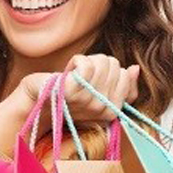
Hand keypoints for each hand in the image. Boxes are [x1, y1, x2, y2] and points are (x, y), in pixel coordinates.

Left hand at [17, 54, 139, 124]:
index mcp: (111, 112)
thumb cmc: (67, 97)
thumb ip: (121, 86)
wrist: (37, 102)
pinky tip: (69, 70)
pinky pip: (87, 65)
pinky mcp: (71, 91)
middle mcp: (101, 110)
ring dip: (87, 62)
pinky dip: (78, 60)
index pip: (125, 75)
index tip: (92, 79)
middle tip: (81, 76)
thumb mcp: (98, 93)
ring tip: (74, 74)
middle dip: (98, 64)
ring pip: (103, 63)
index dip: (108, 70)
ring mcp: (87, 102)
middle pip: (115, 66)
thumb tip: (135, 69)